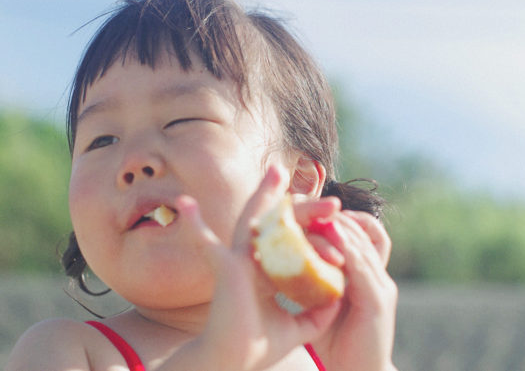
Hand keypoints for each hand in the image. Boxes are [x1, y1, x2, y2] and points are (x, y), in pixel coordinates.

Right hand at [174, 165, 341, 370]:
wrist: (233, 361)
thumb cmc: (258, 348)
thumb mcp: (298, 328)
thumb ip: (318, 314)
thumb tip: (339, 299)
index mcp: (268, 272)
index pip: (293, 243)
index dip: (314, 232)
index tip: (336, 221)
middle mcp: (251, 261)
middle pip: (278, 226)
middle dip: (304, 209)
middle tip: (331, 197)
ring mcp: (235, 260)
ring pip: (253, 221)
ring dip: (265, 196)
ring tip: (277, 172)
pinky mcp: (224, 267)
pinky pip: (207, 242)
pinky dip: (194, 224)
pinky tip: (185, 204)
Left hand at [309, 209, 398, 370]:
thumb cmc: (336, 343)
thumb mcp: (322, 304)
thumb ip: (313, 280)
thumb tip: (285, 259)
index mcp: (366, 275)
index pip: (357, 233)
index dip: (335, 217)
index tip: (306, 206)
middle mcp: (378, 275)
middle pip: (363, 231)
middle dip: (335, 214)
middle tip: (309, 200)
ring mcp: (381, 286)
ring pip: (362, 244)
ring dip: (339, 225)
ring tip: (316, 210)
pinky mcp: (378, 301)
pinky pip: (363, 266)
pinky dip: (346, 248)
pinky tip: (329, 235)